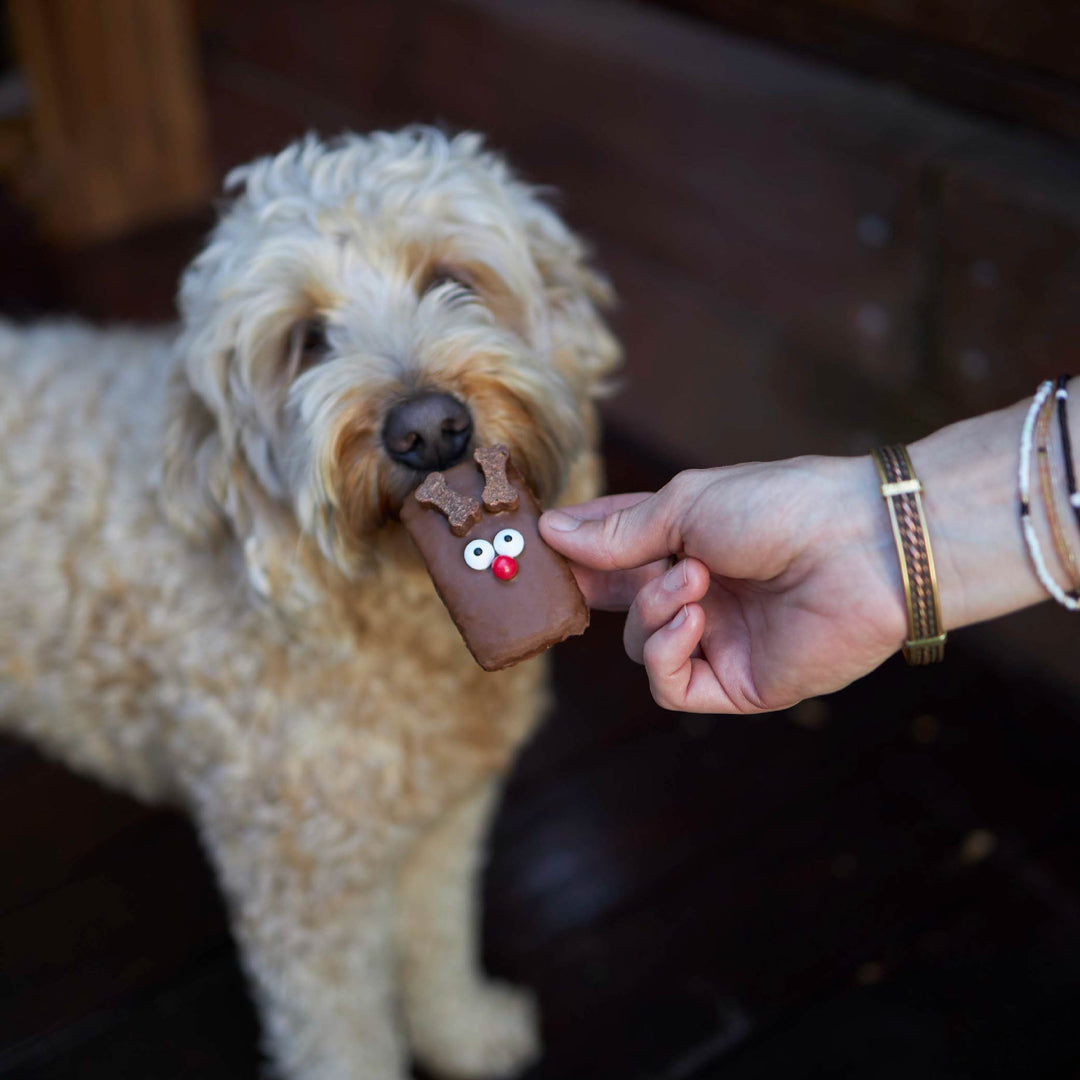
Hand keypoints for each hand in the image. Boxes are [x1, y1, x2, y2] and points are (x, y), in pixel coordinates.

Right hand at [540, 457, 907, 712]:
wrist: (864, 547)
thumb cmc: (781, 507)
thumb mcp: (687, 506)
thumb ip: (619, 532)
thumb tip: (551, 531)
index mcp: (684, 539)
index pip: (611, 549)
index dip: (573, 549)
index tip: (536, 543)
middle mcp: (696, 589)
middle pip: (615, 601)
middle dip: (591, 588)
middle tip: (570, 574)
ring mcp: (715, 637)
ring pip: (640, 643)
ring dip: (652, 612)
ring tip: (693, 583)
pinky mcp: (737, 681)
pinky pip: (671, 685)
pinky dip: (666, 654)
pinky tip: (693, 622)